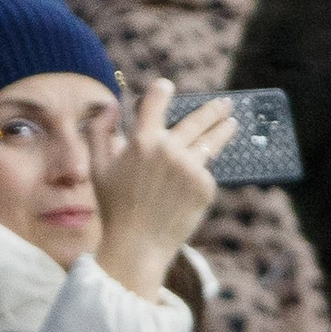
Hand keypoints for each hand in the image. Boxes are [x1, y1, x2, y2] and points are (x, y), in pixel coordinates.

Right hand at [93, 79, 231, 301]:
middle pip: (197, 119)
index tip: (167, 86)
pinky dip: (202, 173)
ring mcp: (190, 167)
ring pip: (212, 141)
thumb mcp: (97, 168)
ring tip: (232, 123)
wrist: (138, 244)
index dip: (162, 90)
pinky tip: (198, 178)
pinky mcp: (205, 185)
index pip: (156, 102)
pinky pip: (206, 172)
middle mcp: (169, 149)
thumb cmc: (115, 207)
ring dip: (224, 129)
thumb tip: (108, 106)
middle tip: (225, 104)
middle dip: (213, 109)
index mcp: (142, 141)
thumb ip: (99, 133)